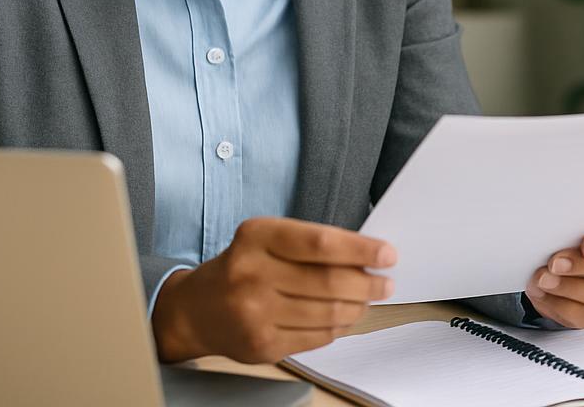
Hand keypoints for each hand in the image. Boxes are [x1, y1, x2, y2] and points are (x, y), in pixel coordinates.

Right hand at [152, 217, 395, 362]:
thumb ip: (311, 245)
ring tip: (368, 300)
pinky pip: (316, 338)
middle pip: (328, 281)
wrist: (195, 310)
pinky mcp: (260, 345)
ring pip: (327, 313)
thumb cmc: (243, 267)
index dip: (360, 250)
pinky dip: (338, 328)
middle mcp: (251, 274)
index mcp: (256, 237)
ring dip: (358, 307)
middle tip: (386, 282)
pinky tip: (343, 318)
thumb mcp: (267, 240)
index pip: (320, 243)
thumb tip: (368, 257)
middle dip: (367, 283)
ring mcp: (254, 314)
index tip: (388, 254)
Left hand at [525, 212, 583, 327]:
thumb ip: (576, 218)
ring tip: (543, 278)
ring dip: (569, 288)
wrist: (558, 260)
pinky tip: (541, 292)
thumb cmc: (572, 233)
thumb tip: (556, 218)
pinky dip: (558, 304)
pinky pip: (583, 316)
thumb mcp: (576, 220)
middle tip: (556, 262)